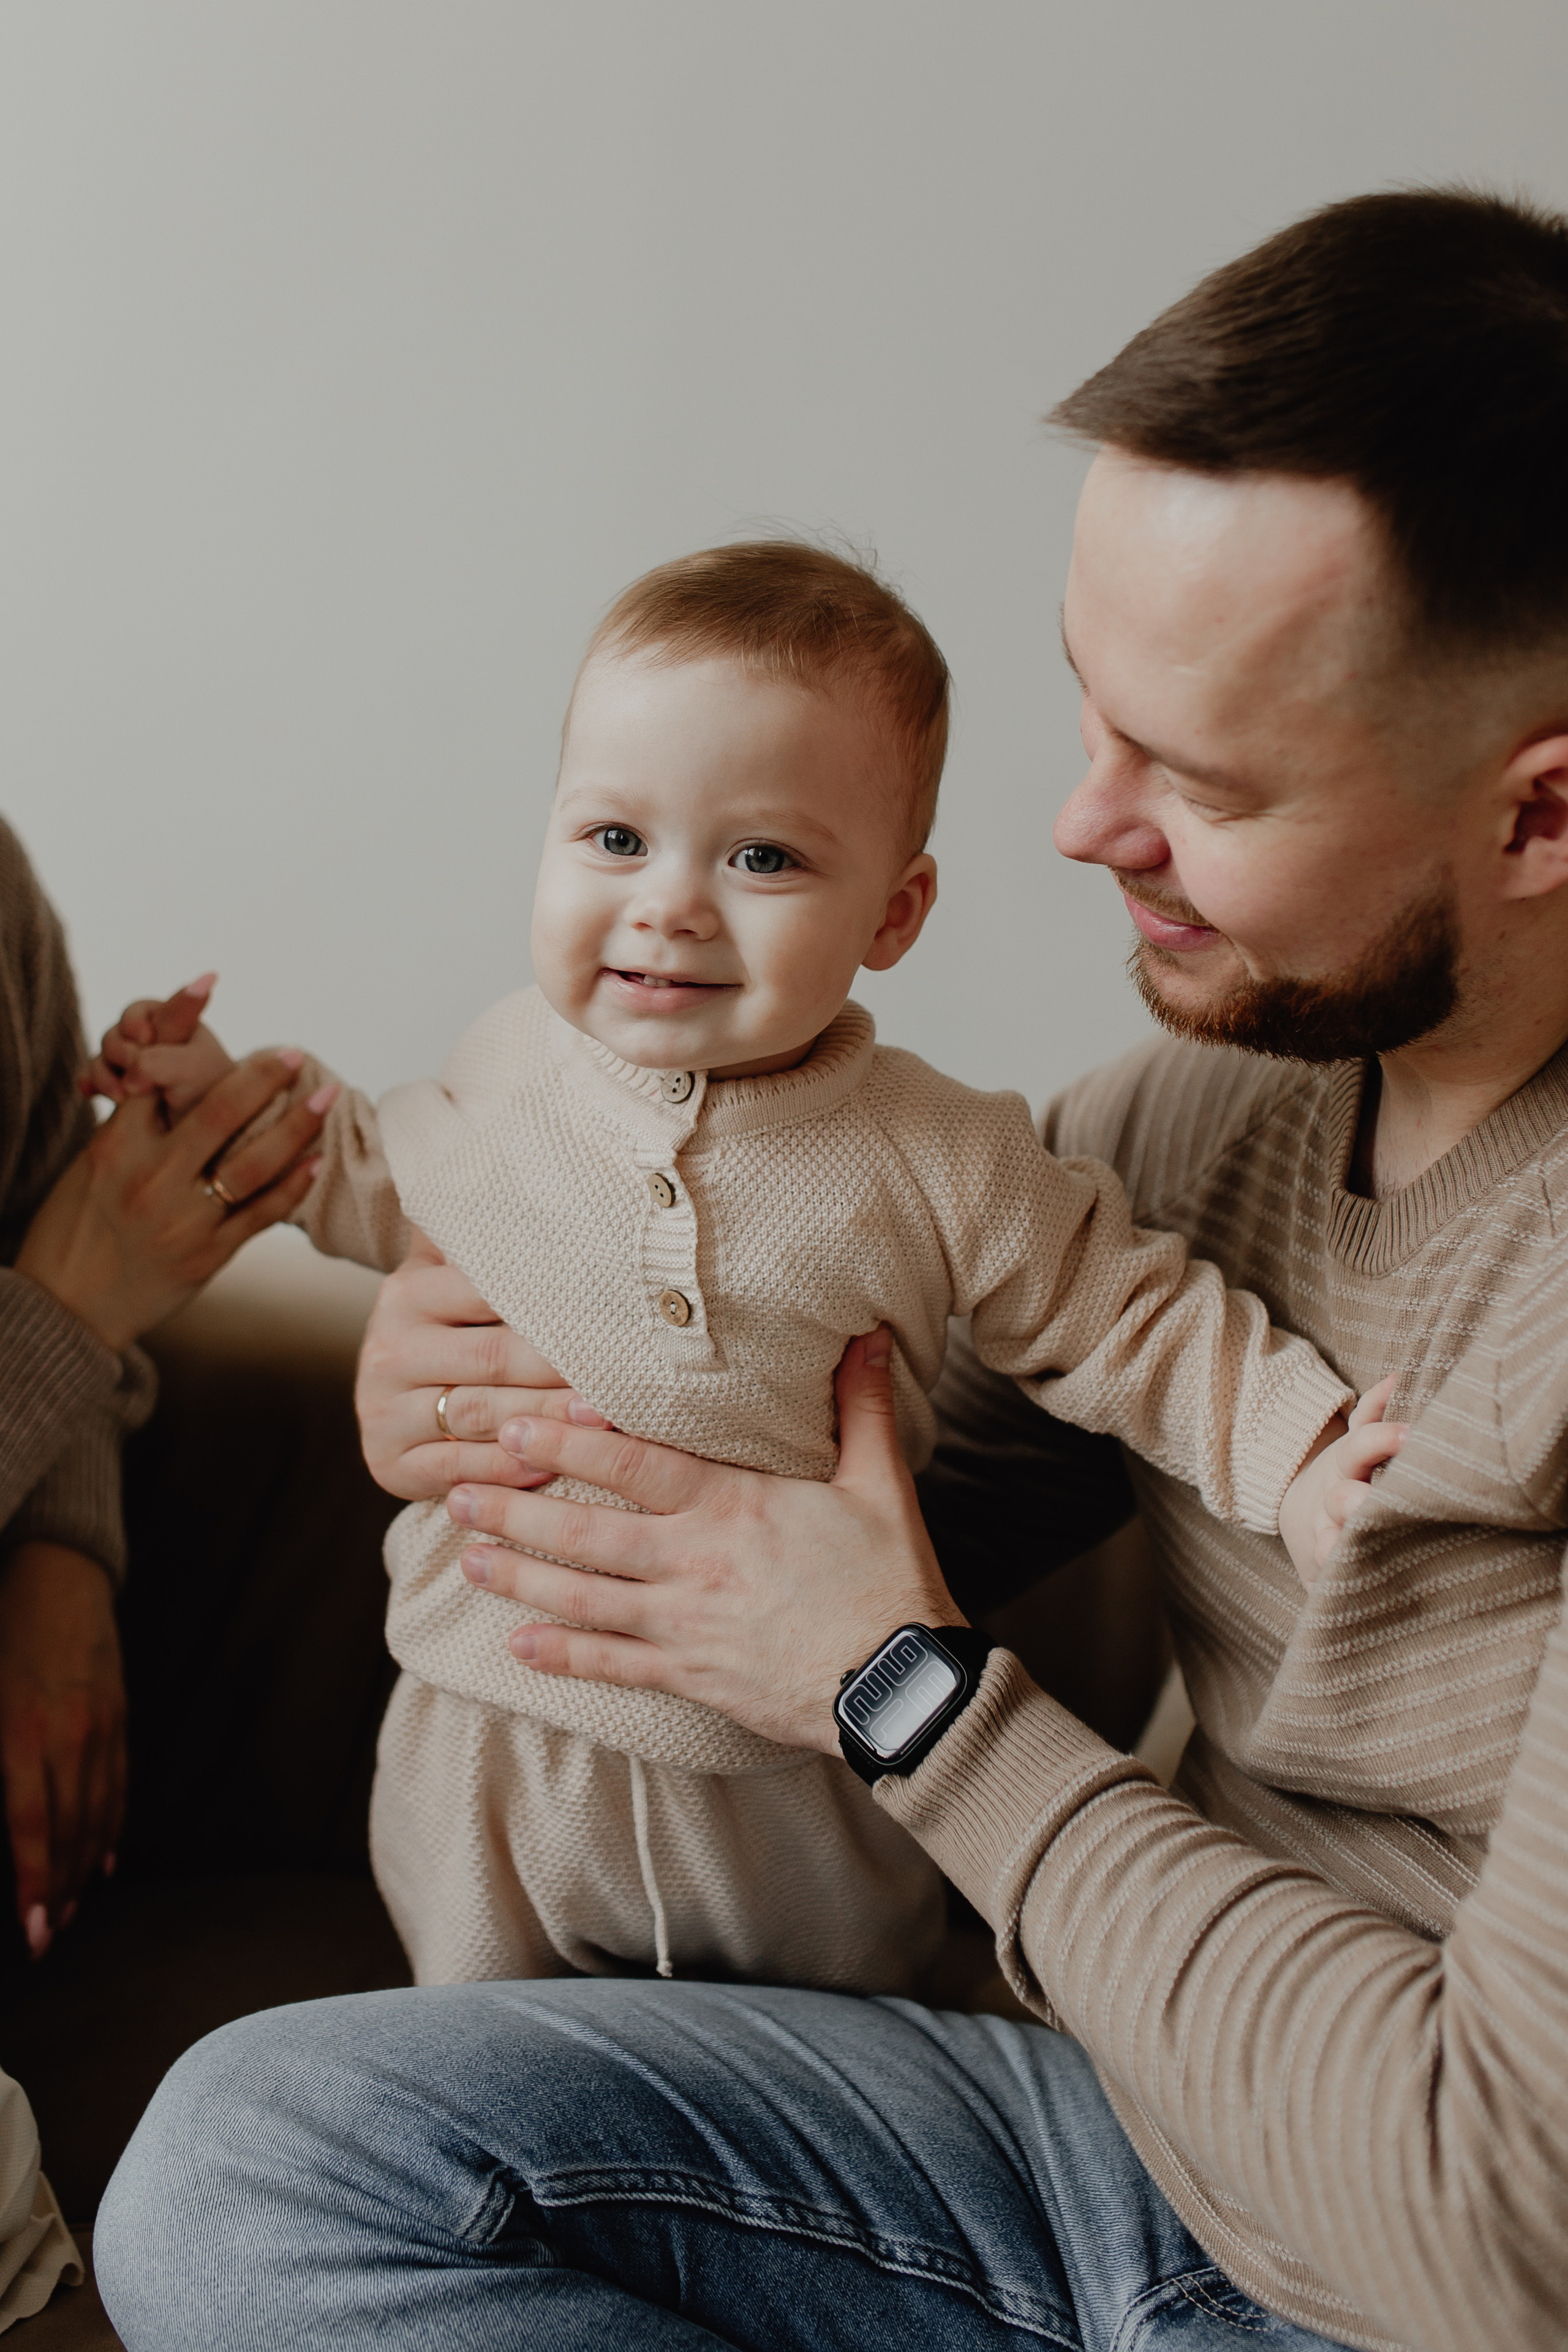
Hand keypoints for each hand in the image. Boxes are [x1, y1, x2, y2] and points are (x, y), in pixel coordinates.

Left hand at [0, 1543, 125, 1956]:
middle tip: (45, 1936)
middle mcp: (68, 1737)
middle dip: (56, 1891)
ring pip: (98, 1816)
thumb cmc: (3, 1632)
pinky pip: (119, 1785)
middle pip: (69, 1832)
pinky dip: (111, 1827)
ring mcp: (101, 1728)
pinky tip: (102, 1859)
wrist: (59, 1574)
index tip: (32, 1929)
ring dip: (82, 1869)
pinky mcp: (119, 1717)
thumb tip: (1, 1816)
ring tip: (68, 1909)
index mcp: (22, 1733)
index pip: (32, 1828)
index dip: (33, 1884)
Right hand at [17, 1050, 331, 1352]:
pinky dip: (292, 1184)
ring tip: (324, 1098)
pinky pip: (260, 1212)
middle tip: (294, 1053)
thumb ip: (129, 1130)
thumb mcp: (89, 1169)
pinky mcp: (207, 1254)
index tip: (206, 982)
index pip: (155, 1069)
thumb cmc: (73, 1230)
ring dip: (294, 1125)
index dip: (180, 1021)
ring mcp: (182, 1218)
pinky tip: (315, 1161)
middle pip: (217, 1111)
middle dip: (261, 1077)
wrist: (64, 1308)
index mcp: (115, 1145)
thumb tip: (160, 1086)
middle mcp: (150, 1177)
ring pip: (251, 1162)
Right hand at [86, 974, 235, 1118]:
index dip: (135, 1022)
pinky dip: (90, 1083)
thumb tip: (128, 1077)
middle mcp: (154, 1042)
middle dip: (120, 1052)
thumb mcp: (193, 1071)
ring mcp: (135, 1064)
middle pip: (116, 1033)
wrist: (212, 1139)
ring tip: (120, 1097)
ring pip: (103, 1056)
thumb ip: (159, 1062)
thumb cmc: (212, 1097)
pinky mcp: (122, 1088)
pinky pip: (93, 1077)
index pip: (142, 1011)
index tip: (146, 1038)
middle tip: (136, 1078)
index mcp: (176, 1024)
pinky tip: (89, 1093)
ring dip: (104, 1073)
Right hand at [354, 1228, 610, 1500]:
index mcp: (408, 1292)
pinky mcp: (387, 1462)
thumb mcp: (454, 1275)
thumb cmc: (452, 1328)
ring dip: (546, 1421)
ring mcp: (381, 1409)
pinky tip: (551, 1469)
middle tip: (627, 1377)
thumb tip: (532, 1164)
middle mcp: (387, 1347)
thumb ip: (486, 1237)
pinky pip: (457, 1468)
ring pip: (479, 1414)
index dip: (558, 1306)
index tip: (617, 1312)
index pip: (490, 1295)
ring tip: (604, 1422)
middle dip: (563, 1370)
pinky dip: (507, 1471)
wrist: (393, 1398)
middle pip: (492, 1357)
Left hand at [445, 1327, 964, 1753]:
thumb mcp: (881, 1484)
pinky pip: (612, 1665)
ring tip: (465, 1557)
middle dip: (515, 1510)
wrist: (899, 1686)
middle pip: (586, 1531)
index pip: (636, 1463)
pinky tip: (515, 1644)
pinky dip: (561, 1655)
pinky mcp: (691, 1676)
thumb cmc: (891, 1580)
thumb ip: (858, 1408)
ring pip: (584, 1597)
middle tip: (457, 1489)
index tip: (518, 1423)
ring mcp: (686, 1623)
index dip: (571, 1442)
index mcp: (735, 1506)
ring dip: (518, 1576)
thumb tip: (863, 1333)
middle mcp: (695, 1561)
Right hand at [1278, 1376, 1407, 1586]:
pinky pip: (1330, 1585)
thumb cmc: (1349, 1477)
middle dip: (1360, 1502)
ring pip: (1330, 1548)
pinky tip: (1356, 1595)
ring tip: (1350, 1554)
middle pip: (1343, 1501)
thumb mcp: (1356, 1443)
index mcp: (1345, 1467)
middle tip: (1381, 1503)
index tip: (1412, 1435)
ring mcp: (1326, 1542)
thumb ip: (1373, 1413)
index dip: (1382, 1440)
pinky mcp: (1324, 1577)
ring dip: (1341, 1550)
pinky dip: (1339, 1590)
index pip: (1360, 1447)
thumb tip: (1399, 1376)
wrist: (1303, 1519)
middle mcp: (1333, 1505)